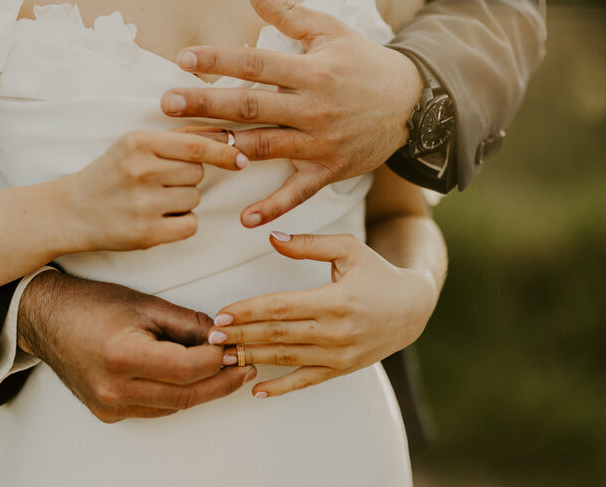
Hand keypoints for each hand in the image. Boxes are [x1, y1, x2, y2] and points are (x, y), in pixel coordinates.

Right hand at [17, 270, 255, 422]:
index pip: (188, 368)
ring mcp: (109, 405)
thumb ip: (187, 324)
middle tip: (244, 366)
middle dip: (222, 381)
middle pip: (186, 395)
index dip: (219, 360)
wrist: (46, 319)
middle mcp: (114, 388)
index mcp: (123, 356)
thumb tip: (222, 337)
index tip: (236, 347)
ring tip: (225, 370)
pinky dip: (178, 395)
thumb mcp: (144, 304)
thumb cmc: (91, 304)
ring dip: (203, 390)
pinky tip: (191, 379)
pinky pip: (155, 409)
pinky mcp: (107, 412)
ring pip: (173, 406)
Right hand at [62, 127, 247, 251]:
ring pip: (194, 198)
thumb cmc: (111, 173)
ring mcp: (143, 204)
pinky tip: (158, 219)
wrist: (72, 211)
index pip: (196, 146)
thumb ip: (178, 137)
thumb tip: (225, 133)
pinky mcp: (146, 234)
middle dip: (188, 177)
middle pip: (197, 173)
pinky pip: (190, 225)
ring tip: (152, 200)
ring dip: (183, 200)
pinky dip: (181, 223)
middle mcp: (140, 171)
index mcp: (138, 142)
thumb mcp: (135, 145)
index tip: (240, 159)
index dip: (223, 152)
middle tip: (160, 182)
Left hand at [160, 0, 422, 227]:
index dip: (218, 60)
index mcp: (311, 70)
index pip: (255, 64)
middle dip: (207, 104)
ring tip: (186, 151)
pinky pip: (297, 192)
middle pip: (251, 106)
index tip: (183, 59)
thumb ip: (286, 11)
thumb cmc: (363, 63)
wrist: (411, 103)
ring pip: (264, 146)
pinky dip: (273, 207)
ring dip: (224, 150)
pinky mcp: (329, 169)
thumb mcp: (329, 30)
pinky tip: (244, 219)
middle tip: (167, 104)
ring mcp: (320, 141)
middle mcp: (313, 107)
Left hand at [207, 232, 437, 397]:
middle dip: (241, 336)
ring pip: (286, 359)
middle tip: (211, 338)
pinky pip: (306, 381)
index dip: (248, 311)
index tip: (222, 314)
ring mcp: (339, 354)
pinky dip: (281, 388)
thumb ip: (309, 244)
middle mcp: (336, 331)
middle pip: (278, 335)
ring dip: (253, 358)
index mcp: (335, 300)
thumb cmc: (378, 274)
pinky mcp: (343, 369)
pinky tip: (256, 390)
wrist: (413, 308)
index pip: (281, 307)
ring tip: (224, 357)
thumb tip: (272, 236)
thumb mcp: (349, 249)